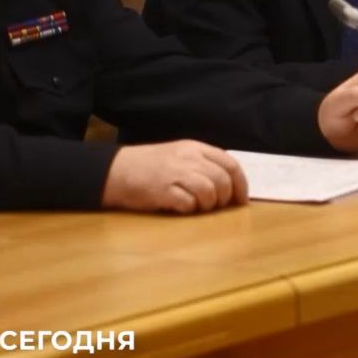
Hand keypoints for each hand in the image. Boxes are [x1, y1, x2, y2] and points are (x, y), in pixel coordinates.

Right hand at [103, 141, 246, 213]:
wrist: (116, 170)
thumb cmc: (151, 166)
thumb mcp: (180, 155)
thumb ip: (204, 164)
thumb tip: (230, 185)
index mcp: (196, 148)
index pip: (231, 164)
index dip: (241, 184)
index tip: (241, 200)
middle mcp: (188, 158)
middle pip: (222, 180)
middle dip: (224, 198)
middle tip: (215, 206)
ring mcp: (175, 173)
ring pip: (209, 191)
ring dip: (208, 205)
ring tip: (197, 207)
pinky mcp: (162, 190)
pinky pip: (188, 203)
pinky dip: (190, 209)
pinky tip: (181, 207)